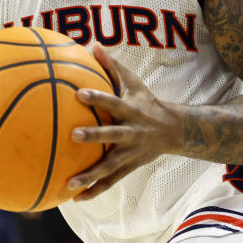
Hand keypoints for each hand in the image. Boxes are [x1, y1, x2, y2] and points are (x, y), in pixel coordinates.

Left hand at [68, 42, 181, 200]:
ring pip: (109, 167)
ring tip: (68, 183)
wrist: (174, 131)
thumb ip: (111, 66)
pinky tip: (73, 198)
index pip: (112, 102)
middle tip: (74, 135)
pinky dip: (93, 190)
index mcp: (130, 111)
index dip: (97, 98)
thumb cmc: (145, 102)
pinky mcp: (128, 168)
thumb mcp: (133, 83)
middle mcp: (131, 133)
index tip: (78, 93)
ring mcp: (130, 153)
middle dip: (94, 136)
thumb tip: (91, 43)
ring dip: (90, 175)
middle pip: (112, 135)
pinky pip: (109, 182)